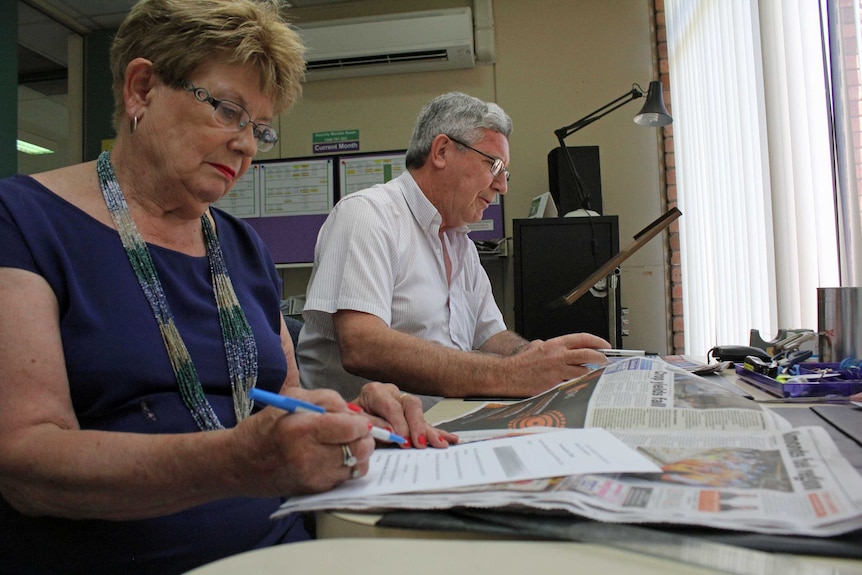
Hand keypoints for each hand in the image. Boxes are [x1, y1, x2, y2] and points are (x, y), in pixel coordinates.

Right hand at [234, 387, 375, 495]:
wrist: (240, 463)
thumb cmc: (265, 427)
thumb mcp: (291, 399)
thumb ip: (327, 399)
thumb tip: (353, 413)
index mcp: (302, 428)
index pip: (350, 428)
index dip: (360, 423)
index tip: (358, 420)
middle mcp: (309, 455)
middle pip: (359, 449)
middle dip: (364, 438)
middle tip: (357, 432)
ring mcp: (312, 476)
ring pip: (358, 466)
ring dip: (359, 454)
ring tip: (347, 445)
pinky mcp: (314, 490)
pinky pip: (346, 478)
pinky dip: (347, 467)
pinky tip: (335, 458)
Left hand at [353, 382, 457, 448]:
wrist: (349, 421)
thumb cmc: (352, 420)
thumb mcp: (357, 421)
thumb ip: (373, 425)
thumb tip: (391, 431)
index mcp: (375, 392)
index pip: (392, 406)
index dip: (399, 424)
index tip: (403, 441)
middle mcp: (392, 393)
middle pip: (410, 405)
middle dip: (417, 426)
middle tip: (420, 443)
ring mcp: (403, 403)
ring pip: (420, 414)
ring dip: (429, 431)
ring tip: (439, 443)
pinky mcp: (410, 416)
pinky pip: (425, 423)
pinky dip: (436, 432)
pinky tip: (449, 439)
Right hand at [506, 333, 610, 395]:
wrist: (509, 374)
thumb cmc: (520, 363)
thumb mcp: (535, 346)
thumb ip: (549, 346)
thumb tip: (557, 348)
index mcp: (555, 344)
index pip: (582, 339)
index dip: (597, 341)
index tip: (604, 345)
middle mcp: (558, 355)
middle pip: (588, 354)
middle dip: (601, 358)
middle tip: (605, 360)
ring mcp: (558, 370)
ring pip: (583, 371)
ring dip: (589, 372)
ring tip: (591, 374)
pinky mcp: (555, 383)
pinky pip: (572, 383)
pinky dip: (577, 383)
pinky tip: (579, 384)